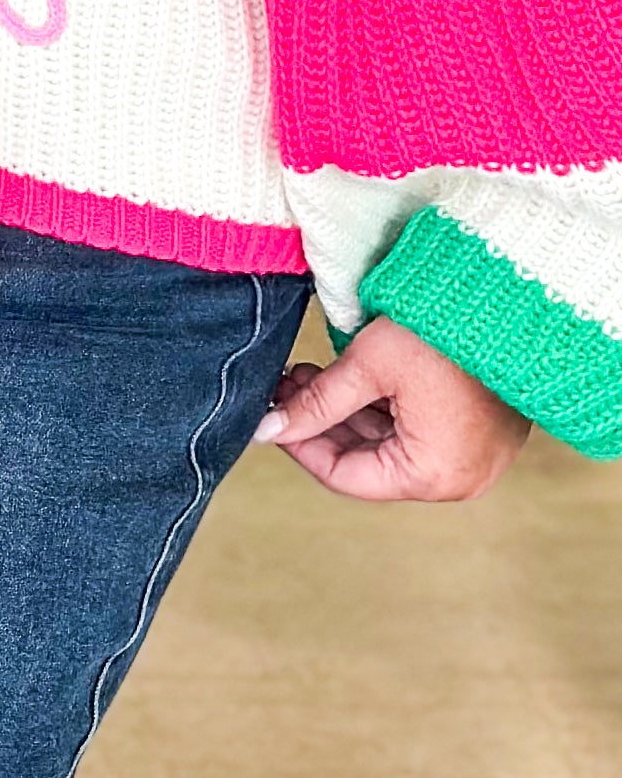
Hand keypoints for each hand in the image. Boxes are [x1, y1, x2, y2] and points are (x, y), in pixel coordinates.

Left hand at [254, 315, 529, 503]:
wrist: (509, 299)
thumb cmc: (443, 333)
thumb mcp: (368, 366)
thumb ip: (316, 403)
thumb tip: (268, 430)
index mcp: (433, 475)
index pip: (345, 476)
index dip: (300, 445)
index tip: (270, 418)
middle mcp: (459, 478)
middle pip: (368, 462)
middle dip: (321, 423)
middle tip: (285, 388)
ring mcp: (474, 456)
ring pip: (389, 445)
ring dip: (346, 413)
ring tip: (308, 375)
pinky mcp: (480, 432)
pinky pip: (418, 432)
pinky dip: (381, 409)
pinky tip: (345, 378)